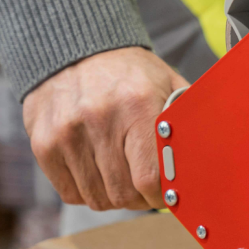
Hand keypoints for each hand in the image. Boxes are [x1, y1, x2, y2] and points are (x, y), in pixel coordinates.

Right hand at [23, 47, 186, 209]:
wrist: (74, 49)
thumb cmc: (131, 75)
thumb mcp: (167, 84)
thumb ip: (186, 122)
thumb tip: (206, 164)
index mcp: (136, 104)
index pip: (149, 178)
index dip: (160, 196)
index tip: (165, 193)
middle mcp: (98, 117)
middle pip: (122, 194)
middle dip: (139, 199)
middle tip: (144, 188)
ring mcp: (66, 131)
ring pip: (96, 198)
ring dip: (113, 197)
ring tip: (121, 177)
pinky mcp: (42, 143)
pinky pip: (70, 193)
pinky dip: (87, 191)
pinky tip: (96, 171)